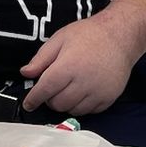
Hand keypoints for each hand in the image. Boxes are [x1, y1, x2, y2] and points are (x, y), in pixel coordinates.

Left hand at [19, 18, 137, 115]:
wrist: (120, 36)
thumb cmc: (89, 34)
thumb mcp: (60, 38)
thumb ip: (41, 58)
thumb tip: (26, 73)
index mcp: (68, 66)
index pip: (45, 89)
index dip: (34, 99)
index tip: (28, 104)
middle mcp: (83, 82)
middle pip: (58, 104)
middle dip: (49, 99)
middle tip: (51, 88)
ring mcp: (98, 92)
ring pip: (72, 110)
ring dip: (65, 104)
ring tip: (66, 89)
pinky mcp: (109, 98)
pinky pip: (89, 111)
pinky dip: (80, 106)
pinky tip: (80, 93)